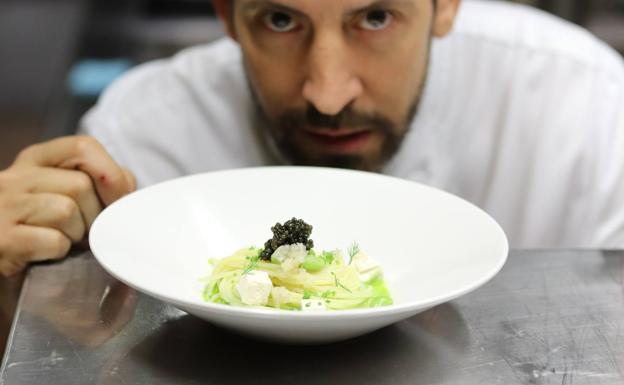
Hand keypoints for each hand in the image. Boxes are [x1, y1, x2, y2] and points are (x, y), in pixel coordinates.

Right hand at [0, 136, 135, 275]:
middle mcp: (15, 177)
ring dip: (77, 234)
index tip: (118, 200)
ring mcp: (4, 207)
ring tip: (63, 240)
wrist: (3, 260)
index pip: (84, 147)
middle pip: (80, 184)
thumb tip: (127, 188)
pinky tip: (46, 253)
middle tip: (85, 232)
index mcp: (36, 159)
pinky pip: (54, 241)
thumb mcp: (63, 194)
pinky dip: (60, 252)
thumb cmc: (40, 228)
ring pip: (67, 211)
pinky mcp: (2, 239)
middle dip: (94, 214)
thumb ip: (97, 182)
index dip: (112, 174)